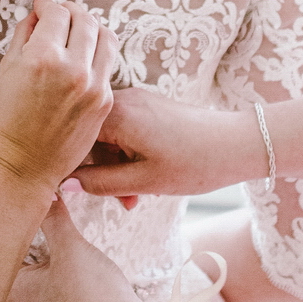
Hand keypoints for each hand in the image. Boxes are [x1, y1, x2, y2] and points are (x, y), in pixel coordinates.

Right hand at [0, 0, 116, 193]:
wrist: (23, 166)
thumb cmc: (6, 123)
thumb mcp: (6, 71)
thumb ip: (24, 36)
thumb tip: (37, 16)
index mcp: (43, 58)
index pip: (57, 12)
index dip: (48, 4)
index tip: (43, 7)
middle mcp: (73, 69)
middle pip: (84, 19)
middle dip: (70, 11)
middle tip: (60, 15)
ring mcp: (93, 85)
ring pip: (105, 36)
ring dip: (90, 28)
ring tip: (77, 32)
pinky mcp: (105, 100)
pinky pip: (107, 63)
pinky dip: (96, 53)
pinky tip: (83, 57)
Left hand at [12, 201, 146, 301]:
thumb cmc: (92, 295)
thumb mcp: (71, 247)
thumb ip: (54, 218)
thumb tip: (44, 192)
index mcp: (11, 291)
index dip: (10, 224)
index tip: (19, 204)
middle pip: (17, 259)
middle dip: (30, 235)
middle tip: (38, 209)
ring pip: (35, 270)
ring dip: (45, 250)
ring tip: (54, 227)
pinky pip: (50, 282)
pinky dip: (56, 266)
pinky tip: (69, 255)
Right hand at [69, 89, 266, 197]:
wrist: (239, 144)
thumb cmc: (195, 163)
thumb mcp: (142, 182)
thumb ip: (98, 184)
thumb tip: (63, 185)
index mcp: (116, 114)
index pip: (72, 138)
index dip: (69, 167)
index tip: (73, 192)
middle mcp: (123, 98)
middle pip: (89, 137)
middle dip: (100, 172)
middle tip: (123, 203)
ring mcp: (137, 100)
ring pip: (108, 137)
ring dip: (116, 168)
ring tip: (137, 197)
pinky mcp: (150, 106)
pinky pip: (124, 131)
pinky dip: (129, 155)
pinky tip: (146, 178)